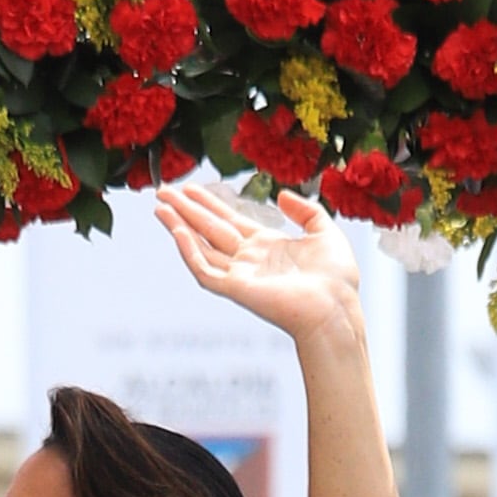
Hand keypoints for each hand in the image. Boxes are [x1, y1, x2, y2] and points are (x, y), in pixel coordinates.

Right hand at [156, 175, 363, 361]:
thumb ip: (305, 211)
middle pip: (209, 229)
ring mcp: (240, 275)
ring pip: (200, 247)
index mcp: (266, 246)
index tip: (190, 188)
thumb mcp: (325, 231)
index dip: (209, 203)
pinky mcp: (236, 289)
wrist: (336, 308)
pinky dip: (190, 252)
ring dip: (179, 226)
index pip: (229, 220)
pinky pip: (205, 270)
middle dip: (186, 209)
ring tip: (160, 208)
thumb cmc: (336, 279)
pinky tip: (178, 232)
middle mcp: (248, 259)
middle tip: (162, 192)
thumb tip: (281, 195)